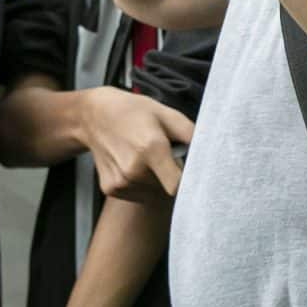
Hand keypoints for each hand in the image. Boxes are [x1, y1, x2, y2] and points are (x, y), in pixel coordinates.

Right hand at [78, 87, 194, 200]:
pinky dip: (141, 184)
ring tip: (146, 158)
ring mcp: (121, 182)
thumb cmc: (134, 112)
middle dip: (172, 175)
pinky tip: (133, 165)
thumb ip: (192, 134)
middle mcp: (134, 170)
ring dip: (156, 181)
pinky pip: (138, 195)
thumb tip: (212, 152)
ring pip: (154, 193)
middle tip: (165, 156)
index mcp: (151, 148)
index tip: (192, 174)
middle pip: (168, 189)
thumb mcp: (166, 113)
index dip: (189, 183)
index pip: (179, 185)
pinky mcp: (111, 189)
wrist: (94, 116)